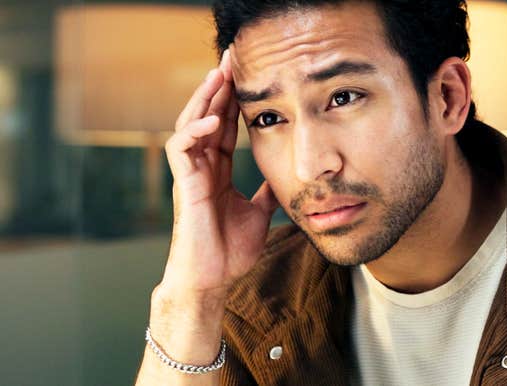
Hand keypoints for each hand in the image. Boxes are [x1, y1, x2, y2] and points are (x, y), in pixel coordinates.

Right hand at [161, 49, 278, 298]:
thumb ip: (266, 192)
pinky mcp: (184, 186)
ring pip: (190, 124)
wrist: (213, 278)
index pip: (225, 127)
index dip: (234, 102)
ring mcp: (191, 175)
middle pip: (208, 117)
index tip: (249, 77)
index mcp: (219, 171)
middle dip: (219, 88)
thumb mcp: (260, 213)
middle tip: (232, 59)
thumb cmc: (230, 250)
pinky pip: (181, 149)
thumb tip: (285, 179)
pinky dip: (194, 131)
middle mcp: (203, 167)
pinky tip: (212, 118)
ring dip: (204, 99)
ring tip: (219, 75)